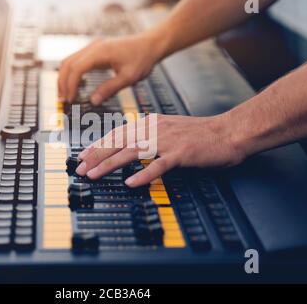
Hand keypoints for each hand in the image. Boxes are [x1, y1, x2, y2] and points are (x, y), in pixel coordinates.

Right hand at [58, 33, 162, 104]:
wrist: (150, 44)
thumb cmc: (142, 59)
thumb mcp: (128, 78)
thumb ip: (109, 89)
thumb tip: (93, 101)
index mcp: (100, 51)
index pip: (77, 69)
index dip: (70, 86)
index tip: (70, 101)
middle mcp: (93, 46)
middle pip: (67, 63)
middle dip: (62, 83)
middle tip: (62, 101)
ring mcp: (92, 46)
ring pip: (69, 61)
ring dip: (65, 78)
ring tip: (65, 96)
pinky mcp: (94, 50)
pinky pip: (77, 60)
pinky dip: (72, 73)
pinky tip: (74, 86)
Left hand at [76, 114, 245, 186]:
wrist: (227, 132)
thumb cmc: (199, 133)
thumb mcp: (168, 128)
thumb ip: (148, 134)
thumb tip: (129, 143)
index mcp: (150, 123)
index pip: (117, 133)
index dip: (98, 145)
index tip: (83, 156)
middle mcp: (154, 129)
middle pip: (118, 142)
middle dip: (96, 156)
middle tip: (79, 168)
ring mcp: (167, 141)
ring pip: (131, 152)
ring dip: (110, 164)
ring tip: (93, 175)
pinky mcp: (181, 153)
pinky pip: (158, 165)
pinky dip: (143, 174)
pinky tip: (130, 183)